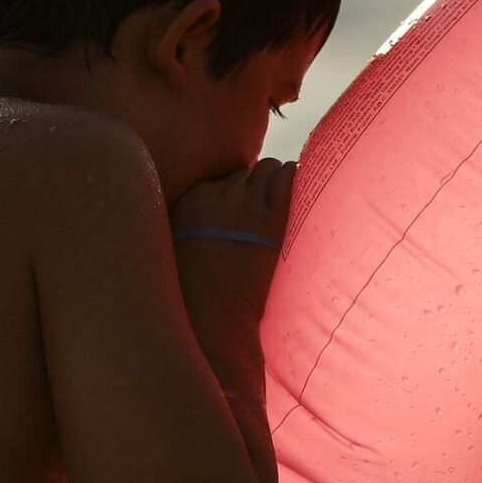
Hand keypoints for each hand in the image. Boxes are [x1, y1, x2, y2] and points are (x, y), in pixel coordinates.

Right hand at [170, 159, 295, 323]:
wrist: (212, 314)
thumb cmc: (196, 294)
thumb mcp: (182, 248)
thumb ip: (196, 226)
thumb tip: (216, 223)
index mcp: (192, 200)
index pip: (222, 179)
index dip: (237, 192)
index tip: (246, 207)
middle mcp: (217, 196)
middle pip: (245, 173)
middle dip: (257, 186)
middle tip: (270, 204)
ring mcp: (244, 204)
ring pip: (267, 168)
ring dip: (277, 178)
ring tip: (288, 192)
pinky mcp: (270, 218)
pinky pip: (286, 179)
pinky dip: (293, 177)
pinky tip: (299, 185)